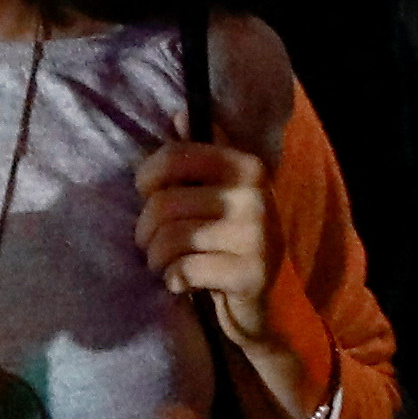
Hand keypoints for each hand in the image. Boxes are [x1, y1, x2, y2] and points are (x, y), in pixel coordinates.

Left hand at [137, 140, 326, 407]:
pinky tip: (182, 282)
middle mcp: (256, 195)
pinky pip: (185, 270)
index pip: (176, 156)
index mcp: (247, 166)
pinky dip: (173, 280)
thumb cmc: (235, 241)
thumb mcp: (226, 193)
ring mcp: (256, 236)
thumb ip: (205, 153)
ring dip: (156, 257)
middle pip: (165, 202)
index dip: (148, 176)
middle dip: (146, 228)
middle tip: (150, 243)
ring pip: (171, 238)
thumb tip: (180, 114)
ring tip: (162, 263)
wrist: (272, 304)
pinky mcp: (249, 275)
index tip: (147, 194)